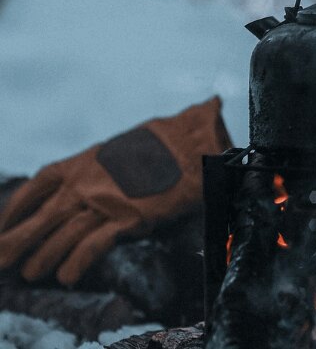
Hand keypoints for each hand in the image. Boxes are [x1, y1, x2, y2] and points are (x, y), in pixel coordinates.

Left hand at [0, 97, 231, 284]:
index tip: (3, 224)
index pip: (35, 188)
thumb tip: (79, 186)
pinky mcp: (127, 218)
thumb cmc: (158, 144)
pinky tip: (67, 277)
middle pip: (40, 218)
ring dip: (43, 257)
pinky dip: (77, 263)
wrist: (190, 144)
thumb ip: (93, 170)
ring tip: (30, 273)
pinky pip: (93, 246)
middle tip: (1, 260)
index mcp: (81, 163)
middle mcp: (85, 183)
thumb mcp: (115, 150)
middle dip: (17, 240)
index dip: (14, 209)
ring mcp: (104, 202)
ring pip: (63, 236)